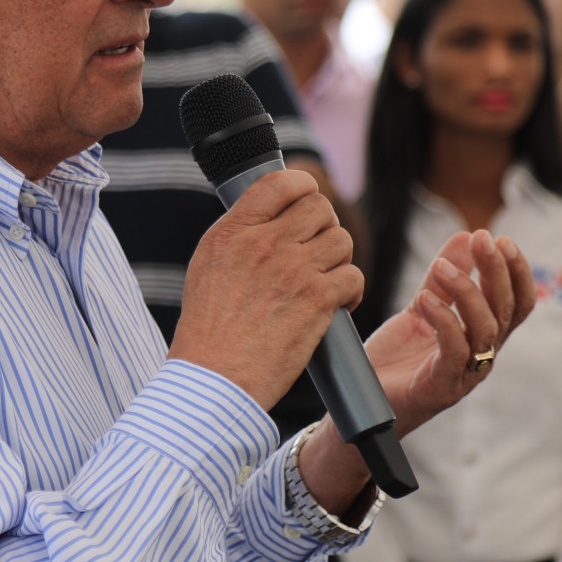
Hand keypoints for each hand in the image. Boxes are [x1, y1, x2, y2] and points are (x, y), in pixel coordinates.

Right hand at [172, 169, 360, 410]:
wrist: (215, 378)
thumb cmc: (209, 332)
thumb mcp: (207, 267)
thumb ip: (238, 236)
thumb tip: (268, 217)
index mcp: (233, 232)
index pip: (280, 182)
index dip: (303, 187)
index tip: (306, 202)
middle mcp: (263, 243)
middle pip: (319, 207)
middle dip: (325, 228)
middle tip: (317, 253)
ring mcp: (292, 269)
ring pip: (342, 240)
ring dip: (339, 261)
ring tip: (324, 283)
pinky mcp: (316, 300)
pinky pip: (354, 276)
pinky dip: (350, 293)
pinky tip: (335, 306)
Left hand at [363, 231, 536, 435]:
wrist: (362, 400)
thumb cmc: (396, 358)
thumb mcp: (421, 307)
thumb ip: (442, 278)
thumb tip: (465, 236)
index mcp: (483, 337)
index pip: (518, 303)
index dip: (517, 271)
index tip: (500, 238)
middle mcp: (482, 356)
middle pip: (506, 310)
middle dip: (498, 271)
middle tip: (483, 239)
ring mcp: (464, 374)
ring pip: (486, 329)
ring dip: (467, 291)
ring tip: (441, 266)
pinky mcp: (440, 387)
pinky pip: (454, 351)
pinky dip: (444, 320)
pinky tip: (424, 299)